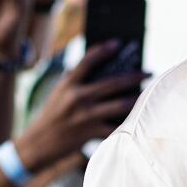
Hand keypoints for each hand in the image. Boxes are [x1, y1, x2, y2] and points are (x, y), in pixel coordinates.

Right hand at [14, 51, 139, 164]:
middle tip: (148, 72)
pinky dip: (128, 122)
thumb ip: (79, 81)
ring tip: (147, 94)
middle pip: (113, 83)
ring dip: (137, 98)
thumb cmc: (53, 114)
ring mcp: (85, 116)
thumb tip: (110, 71)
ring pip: (120, 105)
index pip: (88, 61)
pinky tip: (139, 117)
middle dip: (134, 76)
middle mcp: (77, 98)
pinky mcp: (91, 133)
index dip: (104, 50)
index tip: (118, 43)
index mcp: (68, 84)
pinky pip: (116, 127)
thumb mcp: (60, 92)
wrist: (38, 143)